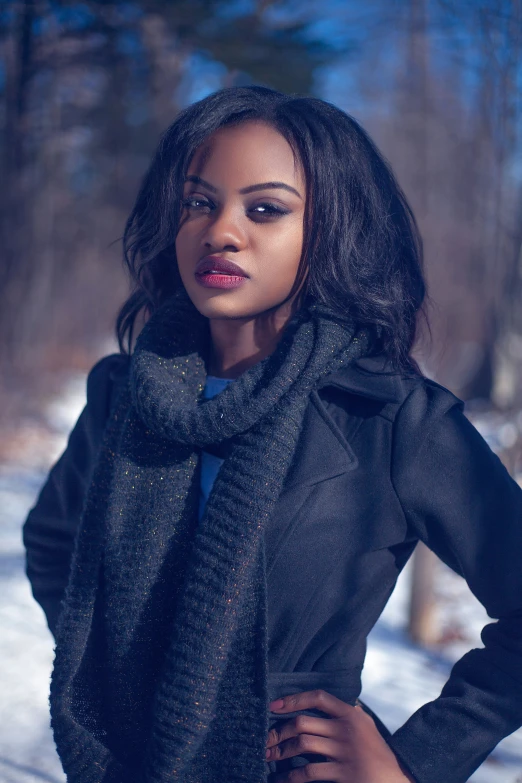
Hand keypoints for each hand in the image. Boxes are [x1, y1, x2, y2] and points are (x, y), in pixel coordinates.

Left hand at [266, 690, 415, 781]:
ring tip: (269, 757)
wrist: (397, 779)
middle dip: (279, 731)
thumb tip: (324, 701)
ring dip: (281, 751)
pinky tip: (281, 779)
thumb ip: (348, 713)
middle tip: (266, 740)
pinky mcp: (343, 773)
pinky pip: (308, 772)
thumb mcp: (366, 726)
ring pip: (302, 745)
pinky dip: (290, 776)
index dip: (294, 699)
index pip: (318, 697)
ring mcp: (345, 751)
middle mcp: (347, 729)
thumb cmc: (378, 753)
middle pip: (303, 723)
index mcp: (351, 714)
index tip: (274, 706)